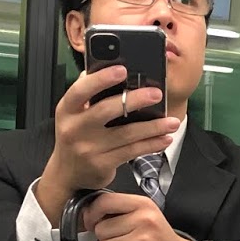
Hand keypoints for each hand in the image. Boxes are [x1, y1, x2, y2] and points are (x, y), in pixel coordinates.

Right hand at [36, 66, 177, 220]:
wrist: (67, 173)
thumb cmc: (76, 136)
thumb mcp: (74, 114)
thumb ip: (89, 94)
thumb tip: (109, 67)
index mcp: (67, 109)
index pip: (81, 90)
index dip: (101, 79)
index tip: (122, 70)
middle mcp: (75, 128)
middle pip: (106, 110)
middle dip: (134, 100)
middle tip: (156, 94)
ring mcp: (88, 148)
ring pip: (126, 134)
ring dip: (153, 127)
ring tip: (172, 121)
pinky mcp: (102, 164)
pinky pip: (132, 151)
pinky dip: (151, 144)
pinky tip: (165, 138)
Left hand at [80, 191, 208, 240]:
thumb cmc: (162, 240)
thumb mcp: (146, 216)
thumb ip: (121, 211)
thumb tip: (89, 214)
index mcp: (142, 205)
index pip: (104, 202)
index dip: (91, 214)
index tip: (92, 222)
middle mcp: (143, 219)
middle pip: (100, 229)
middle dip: (106, 239)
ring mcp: (143, 240)